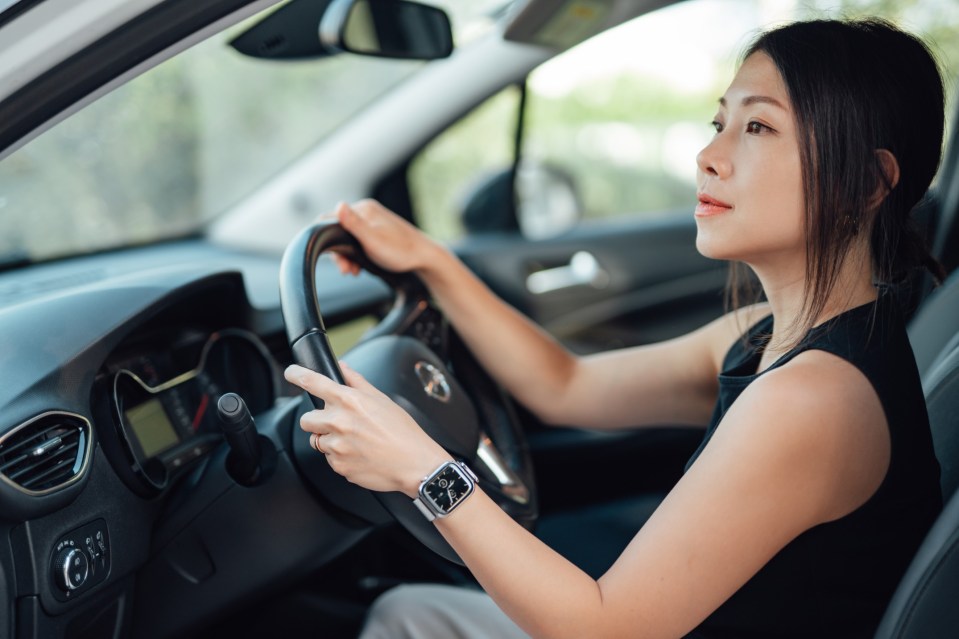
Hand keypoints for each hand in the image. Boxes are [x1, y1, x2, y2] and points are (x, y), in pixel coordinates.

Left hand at [284, 362, 450, 496]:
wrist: (414, 464)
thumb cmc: (403, 431)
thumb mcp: (382, 399)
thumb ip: (356, 381)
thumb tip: (342, 367)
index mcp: (349, 401)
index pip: (313, 382)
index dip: (297, 375)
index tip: (291, 373)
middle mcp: (339, 422)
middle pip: (306, 419)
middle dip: (318, 420)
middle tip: (338, 423)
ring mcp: (337, 446)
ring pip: (317, 440)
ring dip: (329, 440)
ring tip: (354, 441)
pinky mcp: (338, 466)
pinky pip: (329, 459)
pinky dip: (340, 457)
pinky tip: (359, 454)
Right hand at [330, 199, 445, 276]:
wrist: (424, 257)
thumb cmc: (401, 251)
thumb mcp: (373, 240)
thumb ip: (354, 224)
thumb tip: (339, 205)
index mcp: (364, 209)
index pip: (330, 219)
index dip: (327, 240)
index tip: (337, 260)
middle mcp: (366, 211)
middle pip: (338, 230)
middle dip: (339, 253)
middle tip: (346, 270)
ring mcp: (372, 221)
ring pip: (347, 238)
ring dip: (347, 256)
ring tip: (353, 271)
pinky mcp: (376, 231)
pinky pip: (357, 241)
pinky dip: (355, 255)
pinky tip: (360, 266)